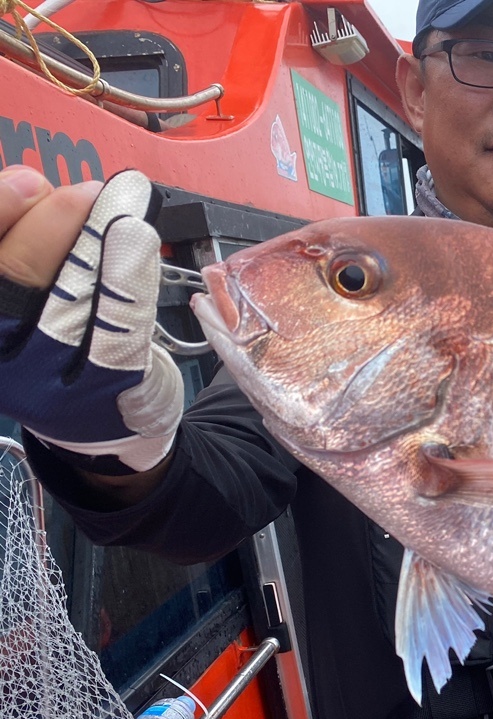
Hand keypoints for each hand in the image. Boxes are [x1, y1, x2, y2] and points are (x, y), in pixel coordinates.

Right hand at [0, 167, 181, 473]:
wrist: (108, 426)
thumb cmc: (62, 347)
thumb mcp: (23, 299)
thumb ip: (21, 244)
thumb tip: (34, 182)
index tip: (26, 179)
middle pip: (7, 280)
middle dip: (44, 227)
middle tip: (80, 191)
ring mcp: (47, 382)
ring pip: (66, 303)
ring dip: (95, 245)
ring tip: (118, 204)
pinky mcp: (103, 394)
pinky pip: (118, 330)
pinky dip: (129, 278)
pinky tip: (139, 242)